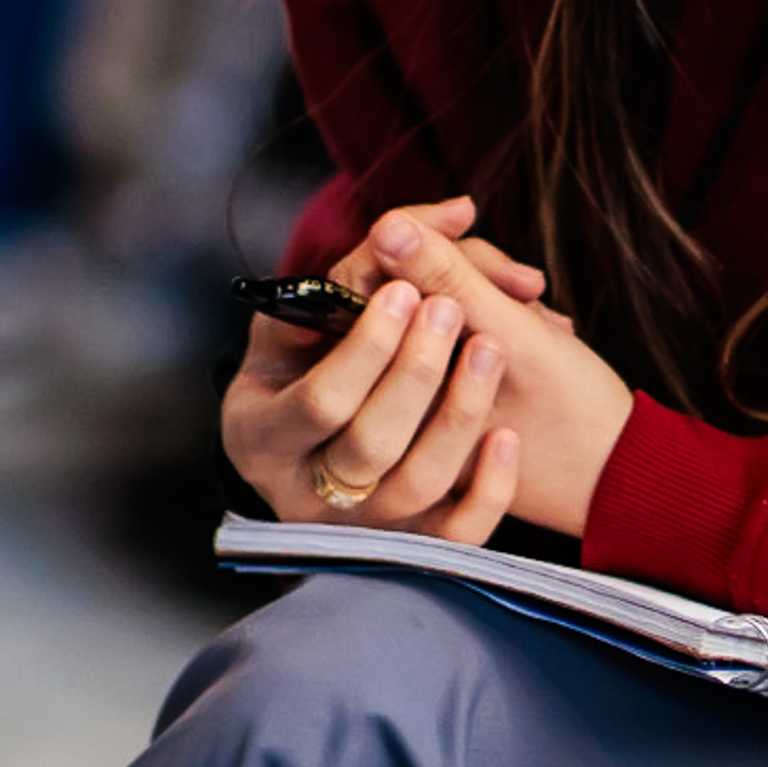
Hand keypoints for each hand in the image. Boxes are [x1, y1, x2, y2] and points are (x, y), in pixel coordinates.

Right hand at [216, 195, 596, 541]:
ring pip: (417, 485)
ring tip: (491, 347)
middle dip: (417, 371)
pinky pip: (456, 537)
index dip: (367, 346)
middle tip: (451, 309)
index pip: (319, 399)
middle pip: (369, 443)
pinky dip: (488, 489)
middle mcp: (300, 491)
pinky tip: (509, 436)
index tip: (407, 291)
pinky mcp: (412, 547)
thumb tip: (426, 219)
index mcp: (258, 431)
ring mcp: (359, 526)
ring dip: (459, 413)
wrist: (345, 434)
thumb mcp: (322, 313)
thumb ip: (367, 263)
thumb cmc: (327, 358)